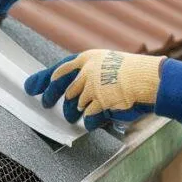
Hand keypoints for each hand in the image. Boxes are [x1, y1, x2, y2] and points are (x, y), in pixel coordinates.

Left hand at [24, 49, 164, 131]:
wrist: (150, 79)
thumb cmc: (134, 73)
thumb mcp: (109, 65)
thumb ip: (91, 74)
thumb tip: (75, 89)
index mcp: (89, 59)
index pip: (60, 68)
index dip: (44, 78)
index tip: (32, 86)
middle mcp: (87, 72)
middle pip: (63, 89)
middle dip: (53, 98)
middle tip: (46, 104)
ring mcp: (92, 88)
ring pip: (73, 105)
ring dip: (72, 112)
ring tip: (72, 116)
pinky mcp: (99, 103)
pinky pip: (88, 117)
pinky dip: (88, 121)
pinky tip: (90, 122)